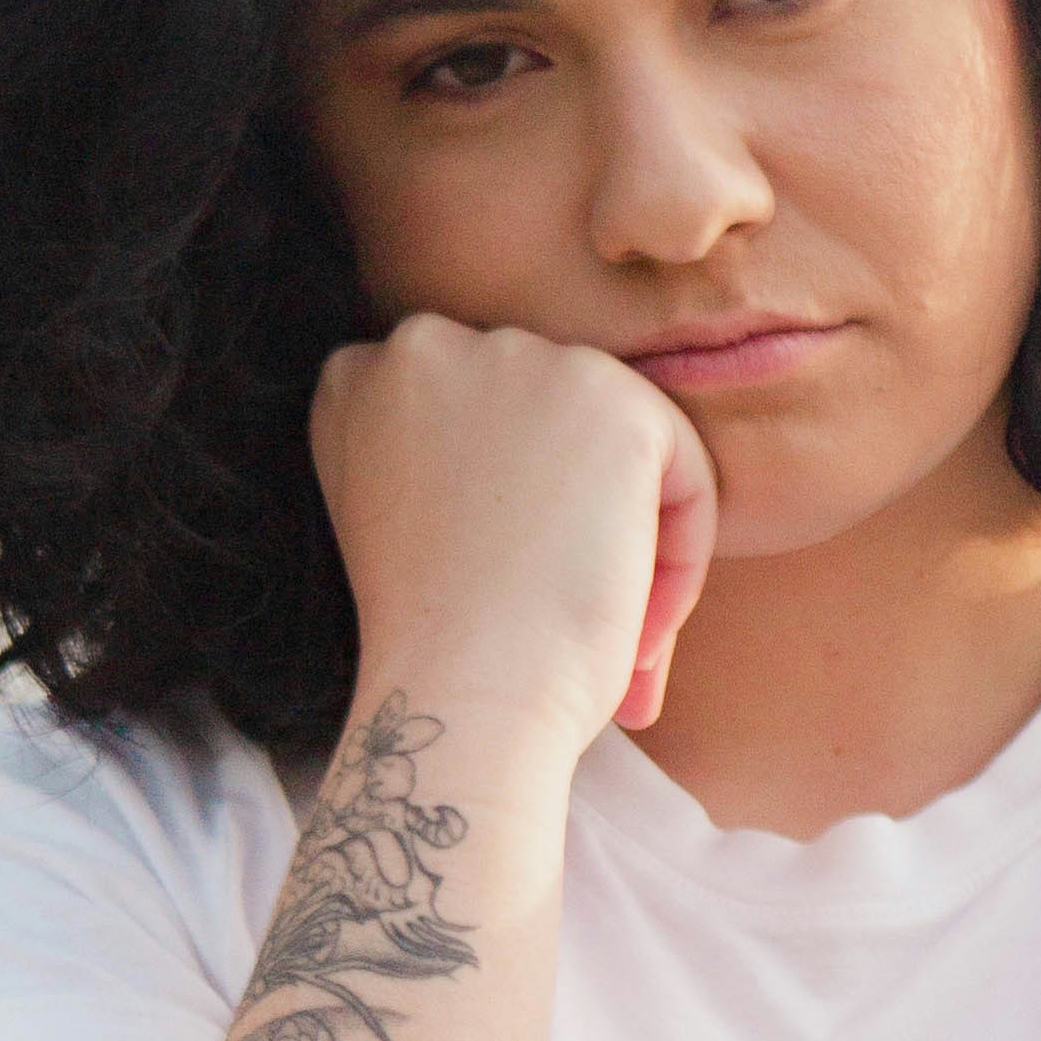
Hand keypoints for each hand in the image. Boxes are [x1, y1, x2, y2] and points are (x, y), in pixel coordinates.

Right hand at [309, 313, 715, 745]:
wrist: (466, 694)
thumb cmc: (436, 651)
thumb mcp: (406, 525)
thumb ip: (447, 462)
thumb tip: (548, 473)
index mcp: (359, 380)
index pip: (472, 415)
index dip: (508, 511)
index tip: (519, 593)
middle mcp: (425, 346)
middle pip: (545, 416)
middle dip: (574, 513)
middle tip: (576, 619)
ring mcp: (517, 358)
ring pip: (615, 438)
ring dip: (630, 531)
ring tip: (621, 638)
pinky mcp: (608, 396)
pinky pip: (680, 464)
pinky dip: (681, 552)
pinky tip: (644, 627)